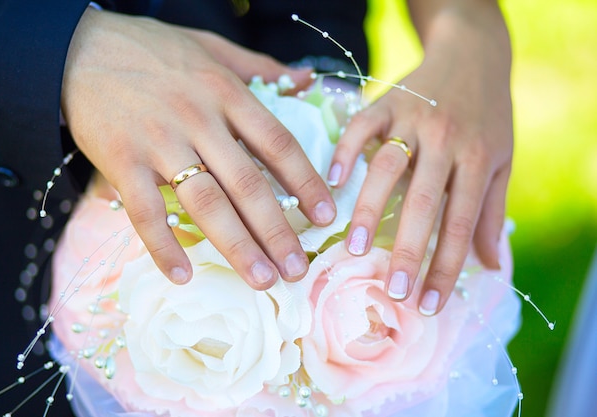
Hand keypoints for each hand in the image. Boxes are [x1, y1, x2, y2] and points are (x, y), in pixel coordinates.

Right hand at [61, 8, 335, 289]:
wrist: (79, 46)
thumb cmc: (151, 48)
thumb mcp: (212, 46)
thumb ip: (261, 66)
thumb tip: (309, 80)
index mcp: (227, 93)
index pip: (278, 144)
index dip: (306, 183)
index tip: (326, 216)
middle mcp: (199, 120)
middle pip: (247, 184)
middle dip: (277, 231)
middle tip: (298, 269)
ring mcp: (159, 142)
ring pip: (205, 203)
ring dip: (236, 246)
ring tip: (261, 280)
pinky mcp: (121, 160)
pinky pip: (146, 211)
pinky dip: (163, 246)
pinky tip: (183, 275)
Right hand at [327, 1, 512, 314]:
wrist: (473, 55)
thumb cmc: (488, 115)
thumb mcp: (501, 161)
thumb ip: (492, 212)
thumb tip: (493, 266)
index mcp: (477, 159)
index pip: (460, 223)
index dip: (446, 267)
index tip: (428, 303)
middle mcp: (445, 141)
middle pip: (422, 203)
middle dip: (406, 250)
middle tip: (391, 290)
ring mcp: (413, 119)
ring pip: (386, 169)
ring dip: (367, 209)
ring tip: (352, 247)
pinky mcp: (386, 102)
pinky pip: (361, 128)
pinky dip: (345, 153)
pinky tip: (331, 182)